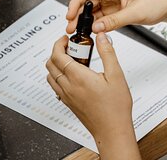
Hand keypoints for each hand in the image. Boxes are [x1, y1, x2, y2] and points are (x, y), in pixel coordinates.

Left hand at [46, 34, 139, 157]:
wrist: (112, 129)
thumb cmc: (115, 106)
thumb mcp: (116, 74)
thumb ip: (107, 53)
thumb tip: (102, 37)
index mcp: (79, 78)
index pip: (58, 56)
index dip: (59, 44)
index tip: (66, 38)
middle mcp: (68, 87)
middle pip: (50, 64)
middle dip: (57, 51)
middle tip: (70, 46)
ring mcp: (66, 96)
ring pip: (50, 76)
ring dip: (56, 64)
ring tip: (72, 59)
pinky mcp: (68, 103)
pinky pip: (55, 86)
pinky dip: (58, 76)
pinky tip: (73, 75)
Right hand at [66, 0, 166, 33]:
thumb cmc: (158, 1)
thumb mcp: (135, 12)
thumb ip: (114, 20)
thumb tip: (96, 27)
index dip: (75, 2)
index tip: (69, 15)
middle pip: (86, 0)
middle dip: (77, 14)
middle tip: (71, 28)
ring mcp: (112, 0)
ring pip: (91, 9)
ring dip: (84, 20)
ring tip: (77, 32)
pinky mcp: (115, 9)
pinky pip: (100, 16)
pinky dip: (94, 23)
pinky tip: (90, 32)